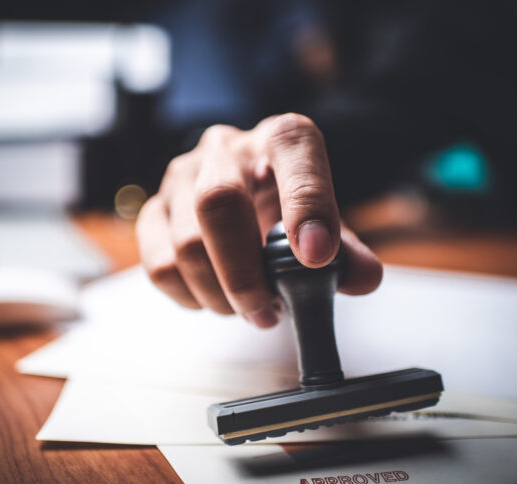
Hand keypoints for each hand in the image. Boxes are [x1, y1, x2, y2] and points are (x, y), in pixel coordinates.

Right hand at [136, 113, 382, 327]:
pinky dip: (190, 296)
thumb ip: (347, 251)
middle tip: (268, 311)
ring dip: (219, 295)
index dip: (306, 204)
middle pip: (217, 201)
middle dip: (244, 273)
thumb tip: (362, 278)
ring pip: (185, 242)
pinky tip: (215, 297)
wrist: (245, 196)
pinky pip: (159, 265)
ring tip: (248, 309)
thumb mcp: (326, 224)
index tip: (317, 257)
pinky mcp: (153, 211)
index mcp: (280, 139)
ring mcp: (180, 178)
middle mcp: (225, 149)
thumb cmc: (287, 210)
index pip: (293, 150)